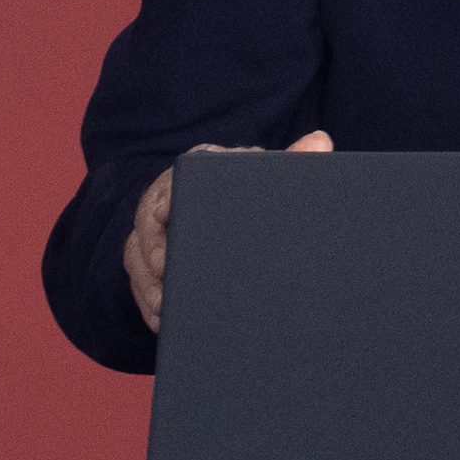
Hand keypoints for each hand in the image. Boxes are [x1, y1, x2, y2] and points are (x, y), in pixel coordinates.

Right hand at [126, 129, 333, 333]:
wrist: (222, 208)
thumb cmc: (248, 192)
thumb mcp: (266, 178)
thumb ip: (294, 160)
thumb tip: (321, 141)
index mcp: (198, 170)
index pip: (177, 179)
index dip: (170, 198)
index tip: (167, 214)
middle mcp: (167, 196)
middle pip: (148, 218)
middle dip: (155, 246)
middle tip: (165, 268)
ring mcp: (151, 229)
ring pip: (137, 253)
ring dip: (150, 281)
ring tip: (166, 304)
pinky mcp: (144, 258)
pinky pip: (138, 280)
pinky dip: (149, 301)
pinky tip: (163, 318)